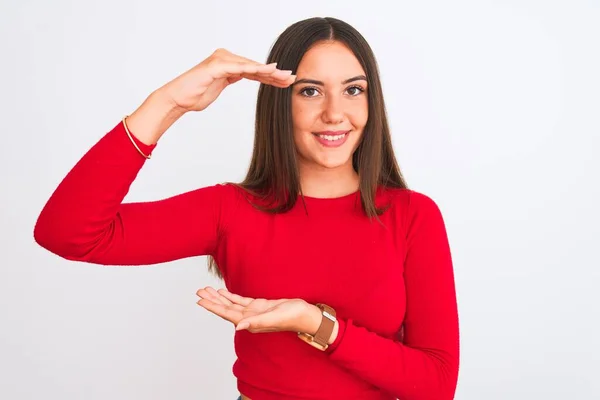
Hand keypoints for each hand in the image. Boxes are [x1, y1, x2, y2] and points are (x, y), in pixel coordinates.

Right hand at [159, 48, 295, 112]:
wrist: (177, 99)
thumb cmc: (195, 94)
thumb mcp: (220, 86)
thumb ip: (232, 78)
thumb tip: (244, 74)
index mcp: (228, 63)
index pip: (254, 70)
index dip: (271, 76)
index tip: (286, 82)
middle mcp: (225, 58)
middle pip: (255, 66)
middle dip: (275, 74)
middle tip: (292, 78)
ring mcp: (220, 60)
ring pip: (250, 66)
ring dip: (268, 71)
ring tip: (284, 76)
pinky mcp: (216, 66)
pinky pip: (238, 68)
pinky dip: (253, 69)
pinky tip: (266, 71)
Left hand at [195, 287, 318, 333]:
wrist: (306, 315)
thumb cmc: (293, 317)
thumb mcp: (274, 317)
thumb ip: (256, 321)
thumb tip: (238, 326)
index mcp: (250, 323)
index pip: (227, 314)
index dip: (213, 307)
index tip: (200, 300)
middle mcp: (249, 318)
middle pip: (226, 309)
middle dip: (212, 300)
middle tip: (198, 292)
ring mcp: (253, 312)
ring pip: (231, 304)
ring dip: (219, 298)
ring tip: (206, 290)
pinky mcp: (259, 306)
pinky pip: (240, 301)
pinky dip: (230, 296)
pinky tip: (222, 292)